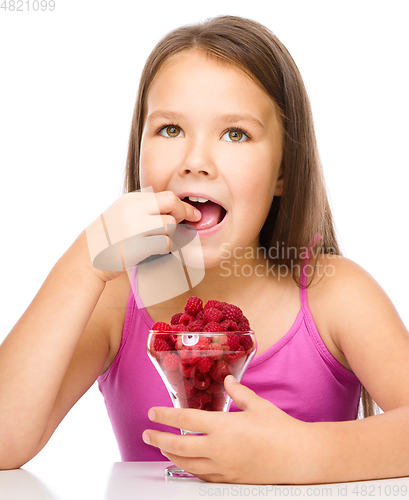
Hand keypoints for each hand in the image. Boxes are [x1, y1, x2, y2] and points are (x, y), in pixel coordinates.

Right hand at [85, 190, 200, 281]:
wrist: (87, 257)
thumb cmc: (109, 238)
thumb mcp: (123, 213)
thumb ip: (146, 208)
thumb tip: (178, 208)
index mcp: (131, 200)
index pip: (167, 196)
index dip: (182, 205)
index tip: (192, 214)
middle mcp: (133, 210)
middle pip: (173, 205)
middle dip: (183, 214)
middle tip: (182, 224)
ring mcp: (135, 227)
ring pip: (170, 226)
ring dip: (170, 235)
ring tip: (155, 241)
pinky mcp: (138, 246)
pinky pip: (165, 244)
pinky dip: (164, 248)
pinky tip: (153, 250)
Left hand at [142, 375, 311, 483]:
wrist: (298, 458)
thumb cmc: (280, 429)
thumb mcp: (257, 405)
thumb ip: (238, 392)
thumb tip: (228, 380)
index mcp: (223, 427)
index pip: (185, 420)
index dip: (165, 416)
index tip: (152, 413)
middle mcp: (218, 449)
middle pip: (179, 446)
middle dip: (159, 439)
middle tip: (147, 434)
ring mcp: (223, 468)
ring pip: (187, 464)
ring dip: (171, 455)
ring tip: (163, 448)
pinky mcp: (230, 480)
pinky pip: (203, 476)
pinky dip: (190, 469)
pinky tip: (188, 464)